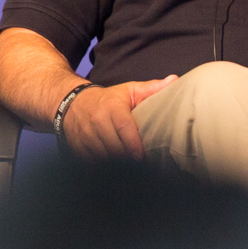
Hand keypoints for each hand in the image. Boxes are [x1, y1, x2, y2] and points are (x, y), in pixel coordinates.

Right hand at [60, 75, 176, 160]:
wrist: (73, 103)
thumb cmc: (108, 99)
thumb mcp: (129, 90)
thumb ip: (152, 88)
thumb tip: (174, 79)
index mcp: (112, 107)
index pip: (123, 128)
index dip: (133, 144)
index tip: (141, 157)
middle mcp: (96, 121)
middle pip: (113, 146)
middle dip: (127, 158)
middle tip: (140, 166)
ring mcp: (85, 135)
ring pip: (102, 156)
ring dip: (115, 164)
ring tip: (129, 169)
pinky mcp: (77, 147)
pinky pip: (90, 161)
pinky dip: (102, 167)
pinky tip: (113, 168)